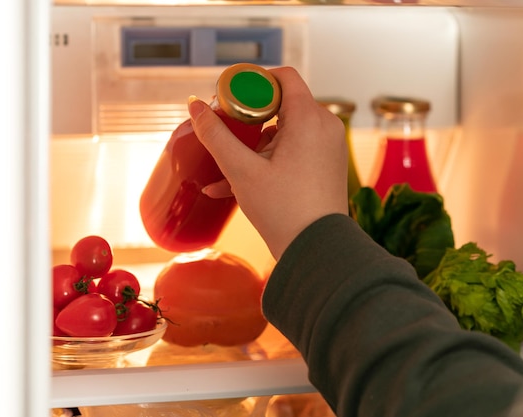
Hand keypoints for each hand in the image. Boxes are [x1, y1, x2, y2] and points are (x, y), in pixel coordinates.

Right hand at [188, 66, 348, 259]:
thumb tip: (194, 107)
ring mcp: (327, 147)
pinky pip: (294, 151)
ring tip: (226, 170)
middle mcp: (324, 126)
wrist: (315, 250)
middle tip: (226, 132)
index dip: (253, 83)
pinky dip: (269, 160)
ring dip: (254, 146)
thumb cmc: (284, 211)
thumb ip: (216, 135)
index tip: (231, 100)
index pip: (282, 77)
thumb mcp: (241, 169)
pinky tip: (237, 184)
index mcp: (309, 118)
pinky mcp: (325, 165)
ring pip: (285, 131)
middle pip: (281, 104)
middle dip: (249, 119)